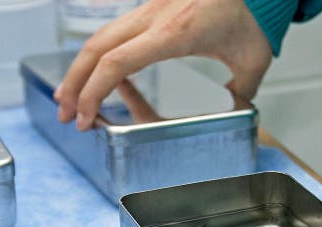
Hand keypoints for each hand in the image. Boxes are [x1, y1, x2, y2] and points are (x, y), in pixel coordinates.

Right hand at [54, 0, 271, 129]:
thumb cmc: (256, 9)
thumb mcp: (253, 61)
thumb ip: (240, 92)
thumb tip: (233, 110)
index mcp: (174, 34)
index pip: (116, 64)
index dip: (93, 94)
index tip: (85, 120)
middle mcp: (154, 16)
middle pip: (95, 49)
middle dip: (74, 85)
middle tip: (65, 115)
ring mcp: (151, 7)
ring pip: (101, 37)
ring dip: (81, 68)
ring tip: (70, 97)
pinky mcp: (153, 5)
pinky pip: (116, 30)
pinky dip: (99, 54)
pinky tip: (97, 71)